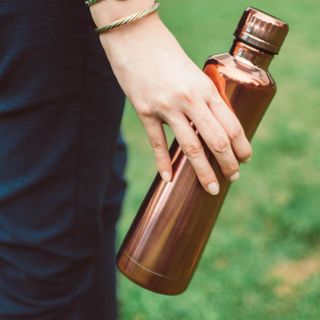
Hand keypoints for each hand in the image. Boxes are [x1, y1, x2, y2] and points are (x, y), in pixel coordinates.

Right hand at [98, 13, 251, 194]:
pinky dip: (162, 162)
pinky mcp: (145, 111)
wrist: (134, 36)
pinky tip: (168, 178)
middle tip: (234, 179)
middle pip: (216, 141)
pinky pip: (157, 142)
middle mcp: (190, 99)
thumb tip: (214, 123)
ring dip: (202, 172)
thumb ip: (204, 97)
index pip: (232, 125)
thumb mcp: (193, 73)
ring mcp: (166, 107)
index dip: (242, 146)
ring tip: (211, 188)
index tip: (246, 160)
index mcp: (206, 88)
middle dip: (228, 165)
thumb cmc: (167, 53)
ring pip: (190, 147)